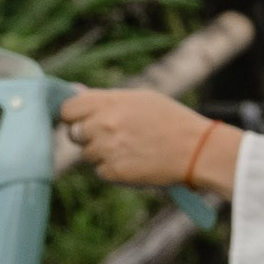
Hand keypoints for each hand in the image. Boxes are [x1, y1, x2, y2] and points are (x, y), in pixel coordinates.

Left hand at [58, 86, 241, 198]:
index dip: (73, 114)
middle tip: (112, 135)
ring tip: (129, 148)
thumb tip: (74, 91)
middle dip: (87, 135)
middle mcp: (105, 125)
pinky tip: (134, 161)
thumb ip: (106, 98)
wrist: (195, 150)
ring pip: (87, 154)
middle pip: (74, 133)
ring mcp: (108, 150)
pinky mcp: (114, 172)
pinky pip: (100, 171)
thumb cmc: (170, 120)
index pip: (68, 109)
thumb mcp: (140, 98)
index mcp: (111, 102)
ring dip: (101, 153)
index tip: (82, 118)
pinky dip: (112, 169)